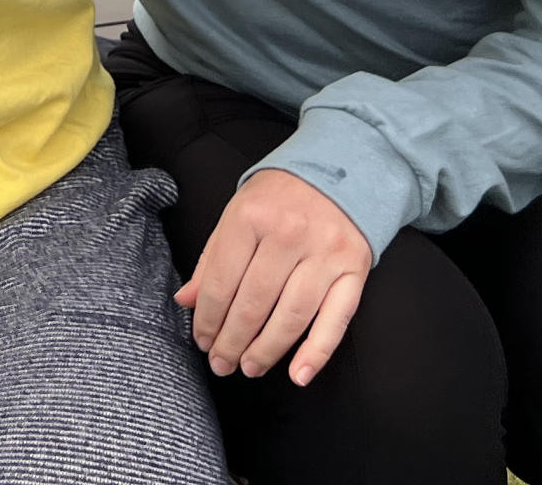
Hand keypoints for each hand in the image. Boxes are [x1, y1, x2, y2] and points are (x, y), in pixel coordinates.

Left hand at [176, 169, 370, 386]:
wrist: (341, 167)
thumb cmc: (281, 195)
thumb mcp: (238, 213)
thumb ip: (212, 259)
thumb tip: (186, 300)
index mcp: (251, 215)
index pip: (222, 281)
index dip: (208, 319)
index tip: (202, 341)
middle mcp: (289, 233)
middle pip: (254, 303)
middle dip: (233, 341)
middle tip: (222, 364)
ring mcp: (325, 252)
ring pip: (291, 316)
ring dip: (266, 350)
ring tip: (249, 367)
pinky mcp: (355, 268)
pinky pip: (336, 319)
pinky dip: (317, 352)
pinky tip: (298, 374)